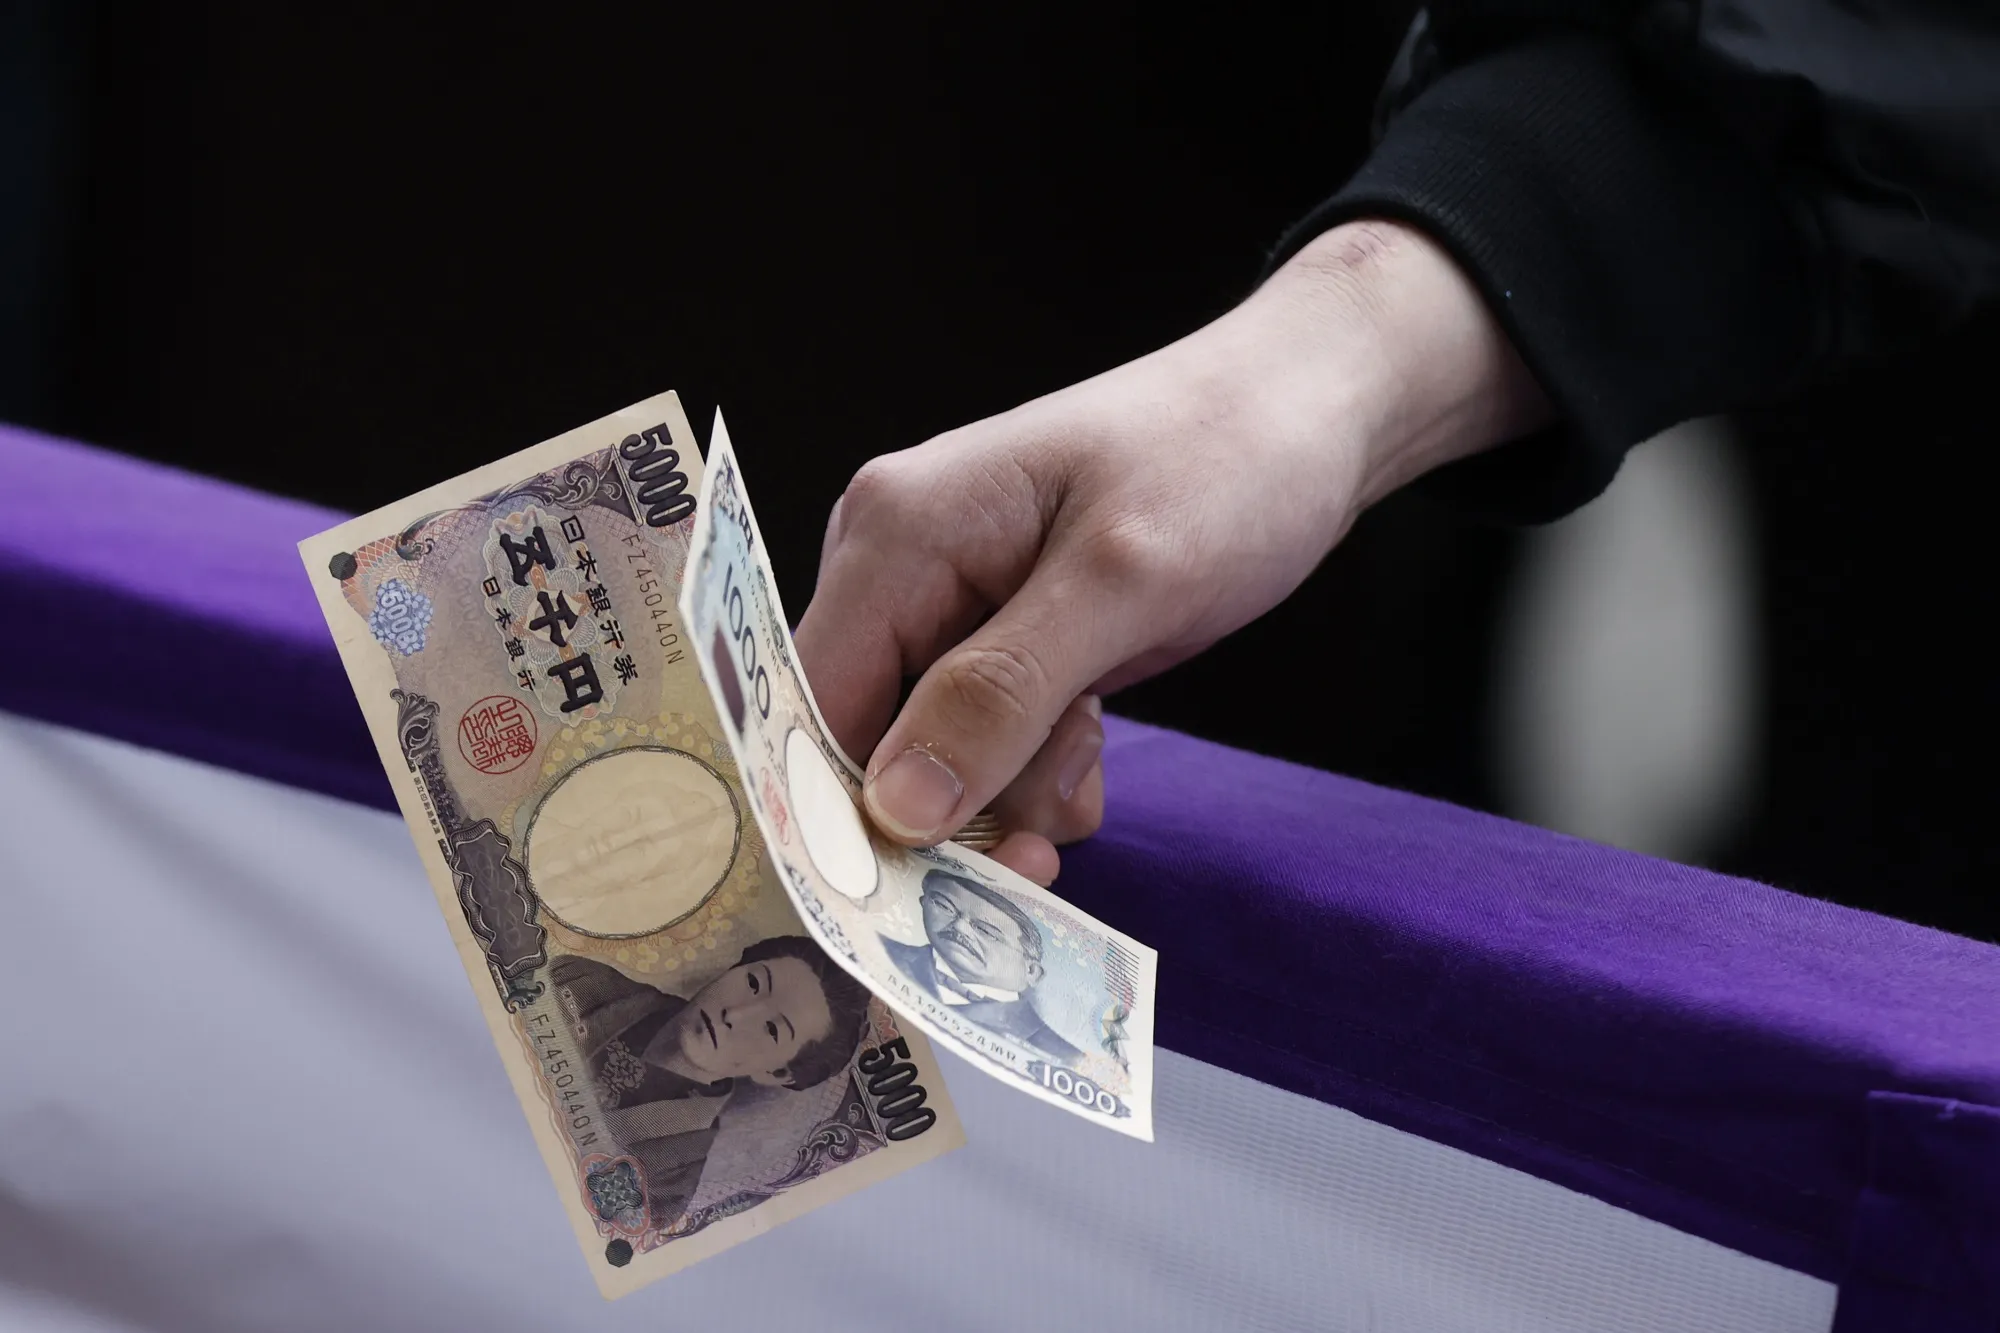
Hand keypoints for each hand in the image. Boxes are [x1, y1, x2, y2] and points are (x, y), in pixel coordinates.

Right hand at [795, 221, 1548, 883]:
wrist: (1312, 414)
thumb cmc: (1226, 463)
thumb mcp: (1122, 583)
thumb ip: (1001, 694)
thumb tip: (895, 808)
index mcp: (896, 531)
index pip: (811, 700)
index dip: (839, 807)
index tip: (908, 900)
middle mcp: (900, 566)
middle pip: (869, 740)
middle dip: (952, 805)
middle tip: (1037, 846)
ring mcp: (950, 604)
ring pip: (937, 757)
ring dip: (1013, 787)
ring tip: (1091, 747)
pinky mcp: (1003, 638)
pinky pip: (988, 741)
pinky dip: (1038, 767)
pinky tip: (1093, 742)